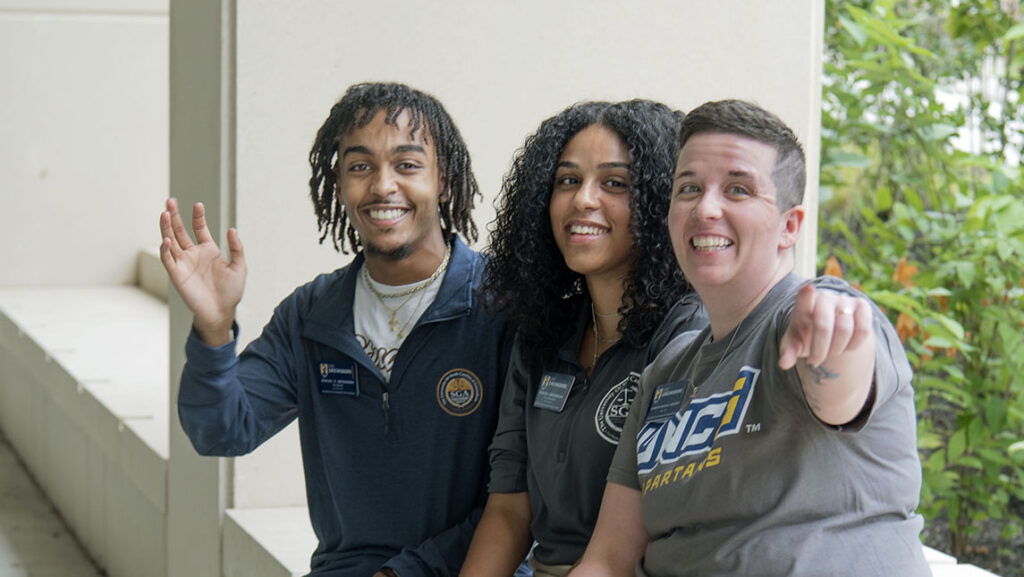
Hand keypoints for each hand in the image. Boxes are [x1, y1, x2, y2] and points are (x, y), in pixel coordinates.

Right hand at [159, 198, 246, 345]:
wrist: (221, 312)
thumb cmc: (231, 291)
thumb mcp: (239, 267)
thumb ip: (236, 248)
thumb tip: (232, 229)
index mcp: (208, 250)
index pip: (199, 228)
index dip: (198, 216)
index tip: (198, 204)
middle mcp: (193, 254)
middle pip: (180, 230)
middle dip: (174, 216)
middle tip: (169, 200)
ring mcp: (183, 263)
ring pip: (170, 241)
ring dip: (166, 228)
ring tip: (164, 213)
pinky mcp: (177, 275)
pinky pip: (168, 259)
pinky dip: (165, 249)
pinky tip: (167, 239)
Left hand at [779, 284, 870, 370]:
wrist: (826, 331)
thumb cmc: (805, 336)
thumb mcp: (794, 345)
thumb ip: (788, 352)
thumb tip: (783, 364)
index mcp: (803, 305)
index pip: (803, 298)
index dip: (806, 294)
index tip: (808, 288)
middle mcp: (824, 297)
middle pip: (824, 325)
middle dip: (819, 350)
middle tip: (814, 361)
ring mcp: (844, 299)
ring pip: (845, 329)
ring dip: (837, 349)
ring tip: (830, 353)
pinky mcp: (862, 305)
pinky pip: (864, 329)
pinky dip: (855, 344)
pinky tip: (846, 347)